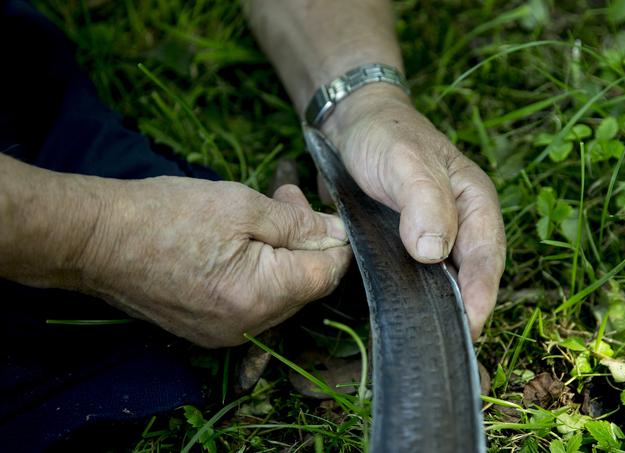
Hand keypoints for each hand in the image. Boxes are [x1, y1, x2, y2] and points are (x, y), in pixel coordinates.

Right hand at [77, 177, 351, 347]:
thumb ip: (298, 225)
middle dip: (306, 241)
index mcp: (260, 296)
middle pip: (305, 286)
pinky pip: (254, 303)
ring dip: (283, 254)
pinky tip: (244, 241)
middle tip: (288, 198)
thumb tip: (339, 233)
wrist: (98, 240)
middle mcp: (249, 327)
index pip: (327, 275)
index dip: (335, 241)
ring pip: (281, 294)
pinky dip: (260, 272)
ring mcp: (228, 334)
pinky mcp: (211, 330)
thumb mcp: (241, 206)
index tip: (325, 212)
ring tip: (265, 212)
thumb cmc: (166, 214)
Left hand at [323, 84, 505, 337]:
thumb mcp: (406, 162)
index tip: (470, 325)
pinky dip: (410, 296)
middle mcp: (458, 224)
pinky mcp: (404, 246)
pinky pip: (413, 277)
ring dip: (435, 308)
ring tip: (424, 339)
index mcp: (474, 202)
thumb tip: (434, 253)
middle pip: (469, 276)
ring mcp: (431, 237)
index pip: (486, 254)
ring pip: (442, 281)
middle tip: (446, 344)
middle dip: (462, 310)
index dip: (481, 292)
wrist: (349, 126)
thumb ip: (424, 201)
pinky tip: (399, 315)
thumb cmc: (385, 136)